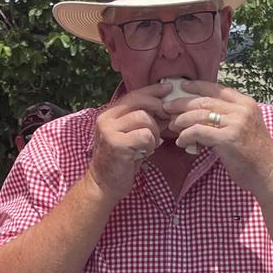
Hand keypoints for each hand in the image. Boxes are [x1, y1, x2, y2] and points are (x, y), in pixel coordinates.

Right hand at [88, 82, 171, 200]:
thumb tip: (167, 106)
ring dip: (155, 132)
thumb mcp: (132, 135)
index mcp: (109, 113)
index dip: (153, 90)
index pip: (134, 94)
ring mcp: (109, 131)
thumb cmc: (122, 160)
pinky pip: (145, 135)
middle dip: (158, 108)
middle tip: (168, 120)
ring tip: (151, 144)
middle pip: (139, 101)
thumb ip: (145, 120)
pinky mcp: (116, 144)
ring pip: (144, 118)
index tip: (169, 88)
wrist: (104, 185)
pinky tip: (146, 152)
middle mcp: (106, 118)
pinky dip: (151, 144)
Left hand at [163, 80, 272, 195]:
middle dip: (182, 103)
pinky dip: (186, 136)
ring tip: (172, 127)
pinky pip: (198, 132)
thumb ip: (229, 117)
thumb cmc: (256, 155)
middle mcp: (242, 109)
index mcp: (246, 104)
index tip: (182, 87)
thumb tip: (202, 114)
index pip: (217, 88)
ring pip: (199, 114)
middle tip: (167, 107)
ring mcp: (236, 123)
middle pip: (204, 100)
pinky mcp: (228, 138)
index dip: (197, 86)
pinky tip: (181, 142)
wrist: (269, 174)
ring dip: (181, 120)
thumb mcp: (246, 128)